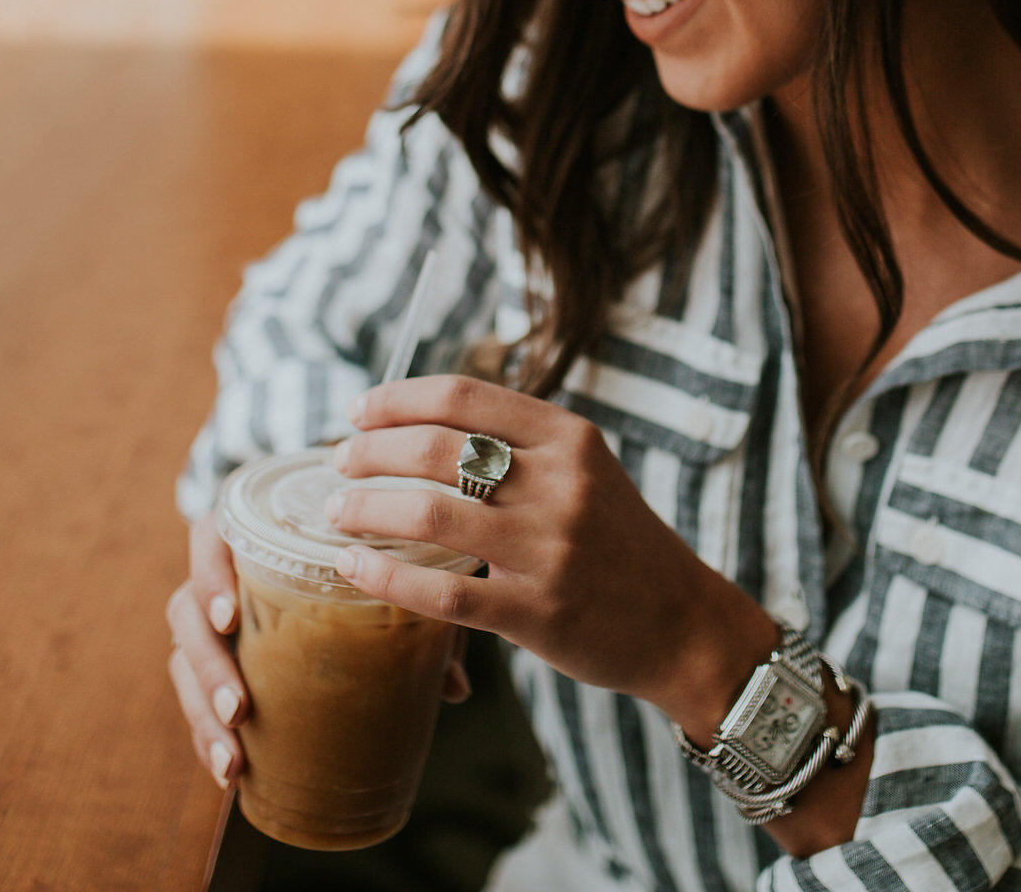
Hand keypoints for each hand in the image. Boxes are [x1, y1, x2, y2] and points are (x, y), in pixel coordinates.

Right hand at [165, 498, 473, 792]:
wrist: (330, 552)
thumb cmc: (356, 555)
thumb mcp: (385, 571)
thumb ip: (415, 613)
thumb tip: (455, 688)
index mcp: (249, 534)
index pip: (208, 539)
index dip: (210, 574)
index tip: (230, 615)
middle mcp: (216, 575)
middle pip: (184, 611)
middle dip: (208, 666)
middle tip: (239, 708)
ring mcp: (207, 620)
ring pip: (182, 661)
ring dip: (201, 712)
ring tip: (233, 758)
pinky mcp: (211, 660)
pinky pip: (193, 698)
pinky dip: (205, 736)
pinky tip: (229, 774)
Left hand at [330, 376, 776, 733]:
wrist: (682, 623)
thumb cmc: (619, 544)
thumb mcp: (585, 471)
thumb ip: (520, 446)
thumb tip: (421, 423)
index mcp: (569, 439)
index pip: (464, 397)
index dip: (397, 399)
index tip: (359, 411)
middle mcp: (561, 486)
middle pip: (436, 449)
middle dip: (370, 451)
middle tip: (340, 462)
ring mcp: (550, 551)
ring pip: (430, 517)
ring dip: (367, 509)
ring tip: (338, 512)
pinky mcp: (538, 613)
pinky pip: (443, 594)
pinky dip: (386, 576)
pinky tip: (355, 567)